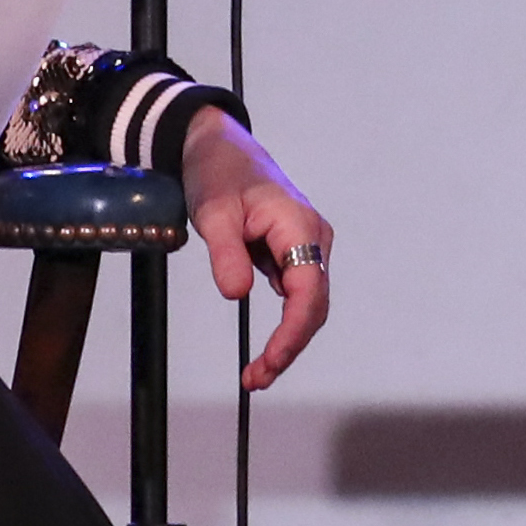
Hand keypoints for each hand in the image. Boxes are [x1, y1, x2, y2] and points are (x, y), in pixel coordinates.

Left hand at [178, 110, 333, 389]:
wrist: (219, 147)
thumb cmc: (217, 173)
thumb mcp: (212, 213)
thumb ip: (225, 253)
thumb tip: (236, 295)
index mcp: (298, 227)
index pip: (308, 291)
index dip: (293, 333)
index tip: (269, 363)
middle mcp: (313, 237)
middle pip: (314, 305)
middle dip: (290, 347)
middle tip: (256, 379)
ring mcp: (307, 245)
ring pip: (307, 304)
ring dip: (288, 341)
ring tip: (257, 372)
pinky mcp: (295, 251)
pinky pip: (296, 294)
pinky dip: (283, 324)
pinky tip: (263, 349)